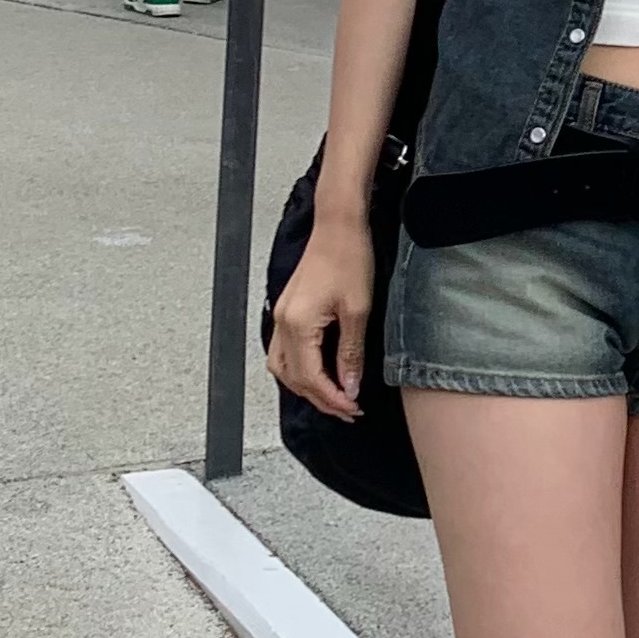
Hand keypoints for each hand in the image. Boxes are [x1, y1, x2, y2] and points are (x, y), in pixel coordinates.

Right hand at [266, 208, 372, 422]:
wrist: (338, 226)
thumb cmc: (349, 259)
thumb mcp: (358, 312)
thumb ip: (350, 354)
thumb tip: (349, 388)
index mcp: (298, 324)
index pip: (311, 377)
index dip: (332, 399)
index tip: (353, 408)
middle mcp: (283, 323)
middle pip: (294, 378)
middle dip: (321, 399)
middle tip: (349, 410)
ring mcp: (281, 317)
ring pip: (283, 368)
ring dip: (307, 388)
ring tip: (335, 398)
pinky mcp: (286, 311)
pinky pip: (283, 352)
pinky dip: (299, 371)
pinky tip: (320, 375)